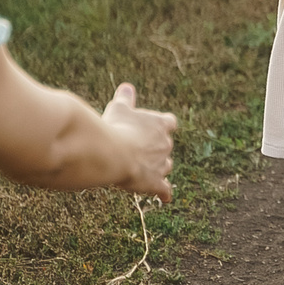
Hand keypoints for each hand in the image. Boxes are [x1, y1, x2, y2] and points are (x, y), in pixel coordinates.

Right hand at [102, 82, 178, 199]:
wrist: (114, 153)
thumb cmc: (116, 127)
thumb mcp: (119, 108)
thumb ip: (125, 98)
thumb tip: (127, 87)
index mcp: (160, 124)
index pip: (169, 122)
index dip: (162, 125)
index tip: (156, 126)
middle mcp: (166, 144)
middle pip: (166, 145)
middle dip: (155, 147)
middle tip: (138, 148)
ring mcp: (162, 164)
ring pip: (165, 165)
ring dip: (157, 166)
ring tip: (144, 169)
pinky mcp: (156, 183)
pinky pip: (164, 190)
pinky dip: (164, 193)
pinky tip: (165, 198)